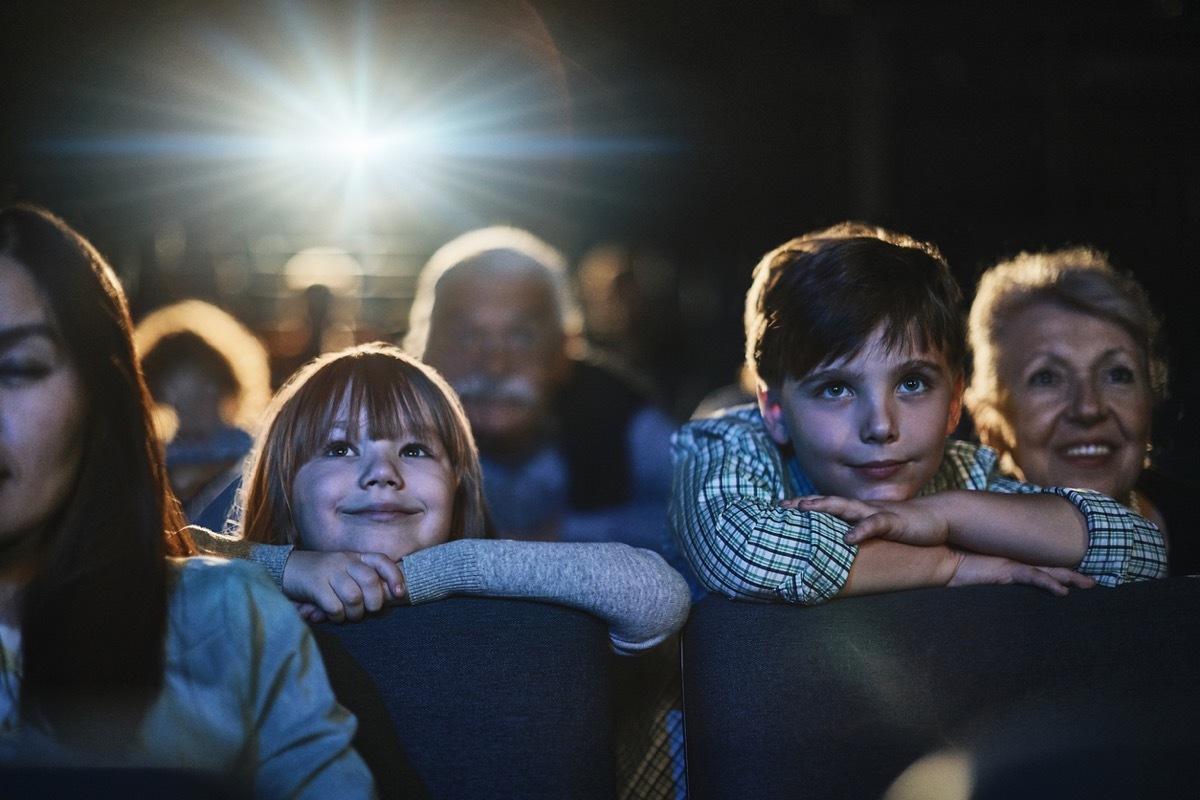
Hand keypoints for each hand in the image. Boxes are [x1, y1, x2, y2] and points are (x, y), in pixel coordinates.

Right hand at [281, 550, 407, 622]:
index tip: (400, 594)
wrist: (288, 568)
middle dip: (374, 602)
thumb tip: (391, 597)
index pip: (382, 561)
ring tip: (348, 615)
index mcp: (357, 557)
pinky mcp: (315, 585)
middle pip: (371, 581)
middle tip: (368, 611)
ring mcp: (330, 571)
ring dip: (355, 613)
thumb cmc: (324, 575)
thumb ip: (365, 580)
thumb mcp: (346, 570)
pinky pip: (335, 606)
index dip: (394, 577)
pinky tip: (333, 616)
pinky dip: (338, 616)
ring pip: (354, 597)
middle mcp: (345, 561)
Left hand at [782, 495, 949, 547]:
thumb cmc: (904, 526)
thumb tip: (839, 545)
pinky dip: (859, 530)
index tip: (778, 508)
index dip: (802, 505)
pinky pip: (873, 524)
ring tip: (803, 509)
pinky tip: (847, 538)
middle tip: (780, 506)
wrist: (938, 518)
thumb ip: (858, 533)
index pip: (824, 506)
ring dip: (823, 506)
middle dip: (803, 503)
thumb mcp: (876, 530)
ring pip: (845, 506)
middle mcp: (861, 508)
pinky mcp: (893, 521)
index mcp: (857, 511)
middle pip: (827, 501)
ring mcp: (876, 512)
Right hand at [949, 551, 1095, 595]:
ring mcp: (1011, 564)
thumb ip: (984, 581)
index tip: (1073, 579)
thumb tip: (986, 596)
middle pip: (1050, 567)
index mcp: (1008, 564)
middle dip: (1073, 574)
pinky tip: (1063, 593)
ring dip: (1071, 577)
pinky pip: (1033, 577)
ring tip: (1091, 584)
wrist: (940, 561)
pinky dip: (1049, 584)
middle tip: (1093, 582)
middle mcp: (1013, 561)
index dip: (1057, 572)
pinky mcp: (1006, 570)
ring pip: (1049, 570)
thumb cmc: (952, 569)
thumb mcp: (973, 578)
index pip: (1038, 567)